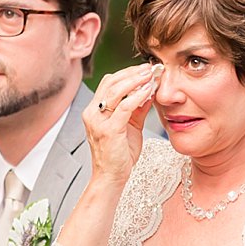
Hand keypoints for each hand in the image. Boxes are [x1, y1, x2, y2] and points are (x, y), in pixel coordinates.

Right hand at [84, 63, 161, 183]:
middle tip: (150, 68)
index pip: (109, 83)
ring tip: (151, 75)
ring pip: (116, 90)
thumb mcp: (130, 126)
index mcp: (95, 111)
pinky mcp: (109, 130)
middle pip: (111, 82)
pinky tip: (149, 91)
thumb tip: (150, 89)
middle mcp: (92, 113)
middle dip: (132, 73)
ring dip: (136, 80)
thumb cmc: (119, 154)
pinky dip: (138, 96)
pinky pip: (125, 107)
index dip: (127, 73)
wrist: (111, 177)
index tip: (145, 69)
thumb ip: (137, 108)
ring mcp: (99, 121)